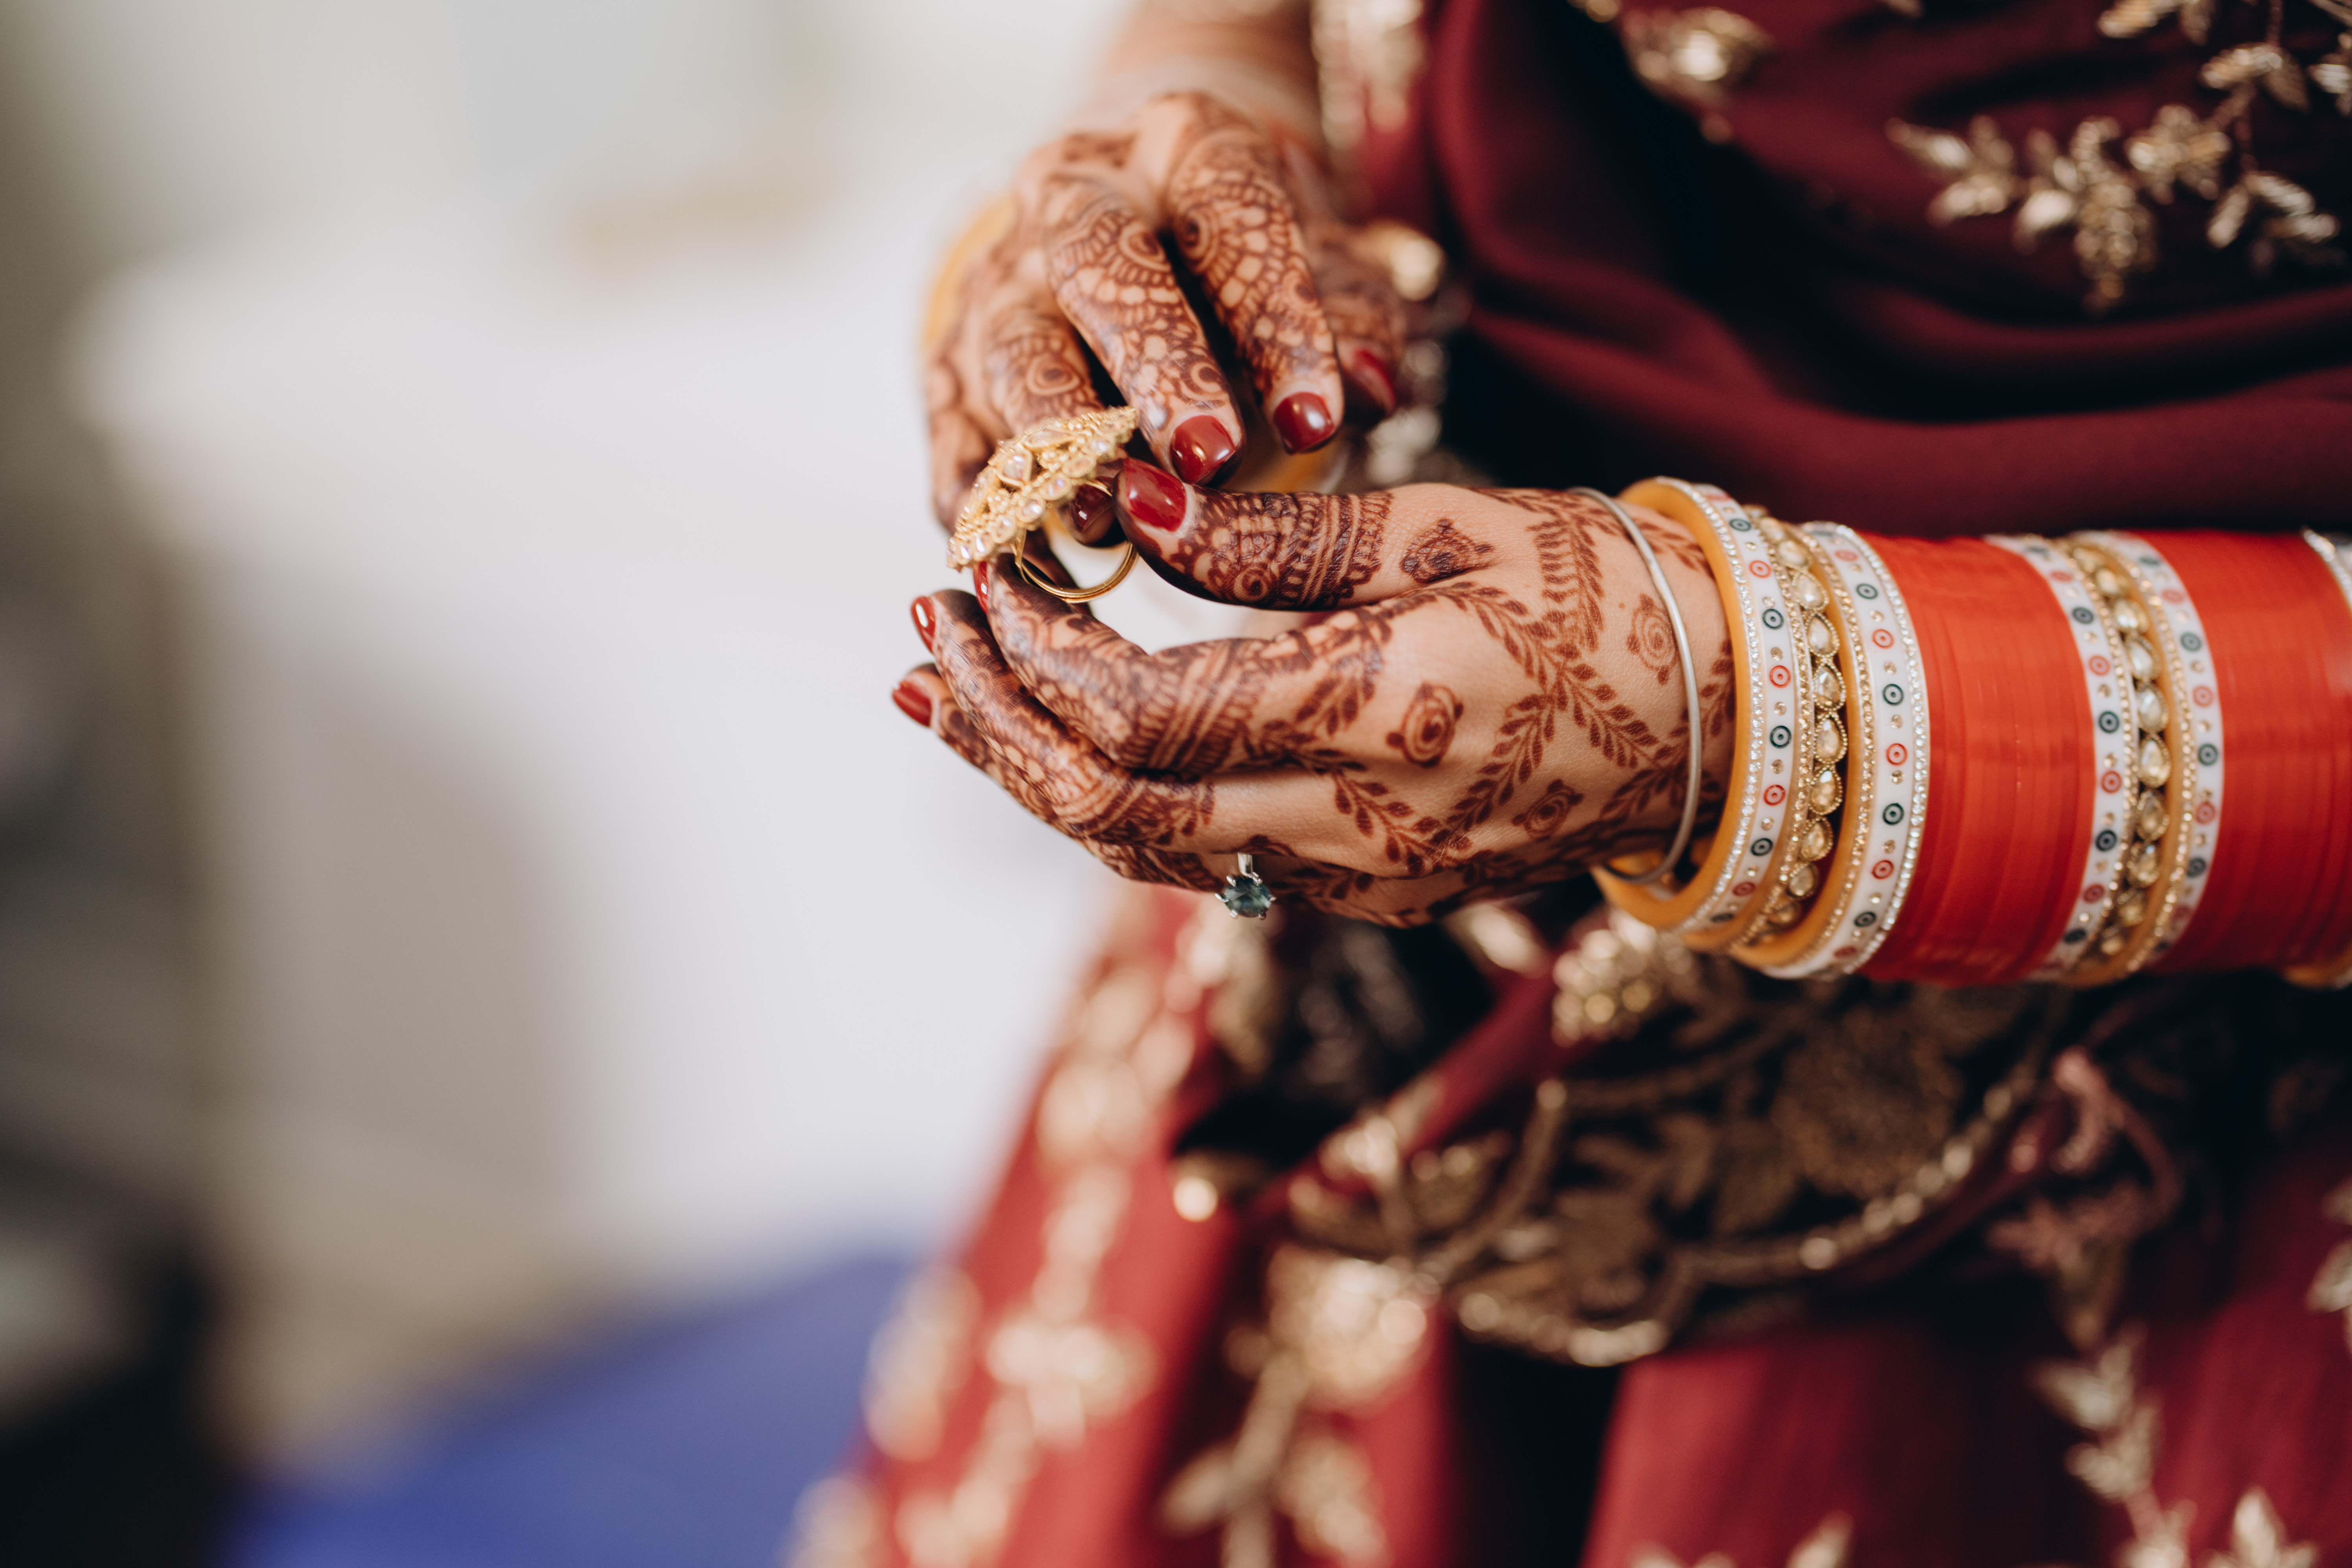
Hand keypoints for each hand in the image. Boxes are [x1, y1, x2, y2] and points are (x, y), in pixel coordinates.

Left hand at [897, 471, 1737, 924]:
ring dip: (1033, 773)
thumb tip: (1137, 514)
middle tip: (925, 638)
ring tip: (951, 690)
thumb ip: (1280, 538)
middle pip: (1107, 817)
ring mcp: (1359, 876)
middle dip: (993, 730)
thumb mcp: (1445, 527)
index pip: (1135, 720)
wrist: (1723, 722)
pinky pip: (1206, 859)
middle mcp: (1350, 825)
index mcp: (1370, 719)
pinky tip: (1067, 738)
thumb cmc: (1599, 596)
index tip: (978, 576)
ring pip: (1143, 853)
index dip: (1032, 657)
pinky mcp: (1371, 889)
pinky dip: (1115, 799)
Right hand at [925, 90, 1408, 533]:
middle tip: (1208, 457)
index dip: (1275, 316)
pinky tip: (1019, 551)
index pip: (1229, 210)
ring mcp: (1002, 277)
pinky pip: (955, 430)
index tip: (1317, 420)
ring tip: (1105, 522)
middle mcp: (1075, 193)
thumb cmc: (1253, 275)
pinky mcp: (951, 361)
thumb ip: (1358, 325)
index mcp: (1183, 146)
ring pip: (1013, 348)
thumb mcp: (1327, 277)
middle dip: (1154, 364)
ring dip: (1059, 440)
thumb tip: (1375, 389)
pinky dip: (983, 495)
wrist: (1138, 246)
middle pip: (1099, 264)